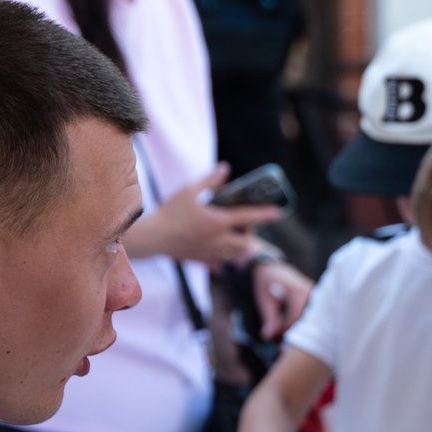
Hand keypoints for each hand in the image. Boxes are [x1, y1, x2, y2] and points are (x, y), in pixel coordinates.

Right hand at [128, 164, 281, 265]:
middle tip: (245, 227)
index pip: (248, 217)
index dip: (264, 214)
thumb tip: (224, 168)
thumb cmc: (170, 212)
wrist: (153, 237)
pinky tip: (218, 249)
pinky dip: (223, 257)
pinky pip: (220, 263)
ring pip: (234, 255)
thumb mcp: (189, 191)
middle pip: (245, 243)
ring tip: (234, 237)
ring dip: (239, 248)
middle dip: (250, 236)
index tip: (278, 212)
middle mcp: (218, 239)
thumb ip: (210, 181)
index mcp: (217, 221)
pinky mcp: (202, 261)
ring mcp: (210, 253)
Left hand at [250, 258, 311, 338]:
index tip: (273, 338)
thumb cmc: (265, 283)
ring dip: (298, 331)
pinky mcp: (313, 301)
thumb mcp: (264, 300)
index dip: (285, 330)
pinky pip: (310, 318)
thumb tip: (268, 337)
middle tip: (280, 347)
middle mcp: (310, 293)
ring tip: (283, 341)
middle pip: (306, 321)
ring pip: (309, 321)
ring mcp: (314, 297)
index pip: (295, 317)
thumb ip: (269, 319)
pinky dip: (300, 326)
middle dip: (293, 334)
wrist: (270, 268)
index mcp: (297, 291)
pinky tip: (290, 333)